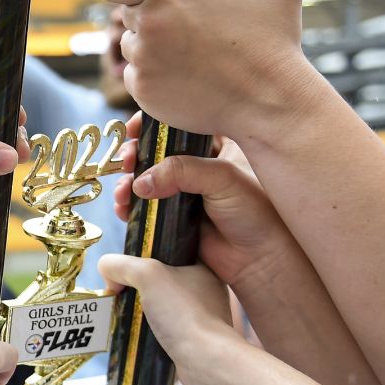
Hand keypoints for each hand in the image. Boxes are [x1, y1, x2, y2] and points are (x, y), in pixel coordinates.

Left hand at [97, 0, 318, 137]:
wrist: (271, 101)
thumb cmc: (276, 38)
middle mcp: (149, 24)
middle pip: (126, 12)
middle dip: (147, 12)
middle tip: (180, 20)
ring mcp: (143, 60)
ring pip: (132, 45)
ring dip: (150, 44)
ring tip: (189, 50)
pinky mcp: (143, 91)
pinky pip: (135, 76)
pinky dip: (153, 75)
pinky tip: (185, 73)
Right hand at [97, 258, 243, 384]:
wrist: (204, 362)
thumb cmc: (183, 314)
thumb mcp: (147, 274)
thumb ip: (121, 265)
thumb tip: (107, 272)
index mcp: (201, 265)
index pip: (166, 249)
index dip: (142, 253)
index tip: (126, 268)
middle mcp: (203, 288)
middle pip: (158, 276)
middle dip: (136, 284)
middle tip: (121, 291)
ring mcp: (200, 314)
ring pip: (159, 302)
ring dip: (140, 308)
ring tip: (126, 313)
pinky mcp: (192, 336)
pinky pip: (163, 325)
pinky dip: (148, 327)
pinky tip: (137, 331)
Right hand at [112, 115, 305, 290]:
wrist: (261, 260)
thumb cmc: (256, 212)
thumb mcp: (223, 177)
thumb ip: (182, 171)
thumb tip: (141, 182)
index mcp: (216, 145)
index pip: (179, 124)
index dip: (153, 125)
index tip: (133, 130)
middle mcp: (198, 165)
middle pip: (155, 151)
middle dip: (134, 155)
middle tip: (125, 163)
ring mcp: (184, 192)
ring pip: (146, 179)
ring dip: (127, 183)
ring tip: (123, 194)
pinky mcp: (173, 217)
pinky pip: (144, 207)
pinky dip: (130, 207)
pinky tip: (124, 209)